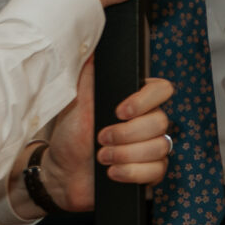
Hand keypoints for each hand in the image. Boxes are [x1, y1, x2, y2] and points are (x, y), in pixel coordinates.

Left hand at [37, 68, 176, 210]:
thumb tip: (92, 51)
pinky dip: (133, 173)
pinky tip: (113, 172)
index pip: (162, 89)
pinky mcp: (149, 172)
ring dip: (127, 154)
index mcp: (136, 101)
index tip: (120, 111)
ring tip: (102, 157)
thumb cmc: (70, 137)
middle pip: (161, 121)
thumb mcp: (75, 105)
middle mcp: (148, 122)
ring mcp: (151, 147)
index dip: (146, 100)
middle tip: (101, 138)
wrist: (62, 174)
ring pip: (160, 147)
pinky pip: (158, 170)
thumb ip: (87, 78)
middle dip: (127, 134)